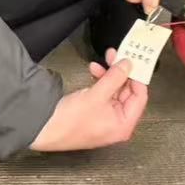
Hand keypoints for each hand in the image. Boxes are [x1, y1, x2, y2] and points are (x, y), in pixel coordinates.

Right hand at [29, 52, 148, 151]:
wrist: (43, 128)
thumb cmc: (69, 122)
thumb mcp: (96, 95)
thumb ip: (115, 78)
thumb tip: (127, 65)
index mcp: (124, 125)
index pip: (140, 96)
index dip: (137, 77)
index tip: (135, 60)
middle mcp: (117, 123)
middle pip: (128, 92)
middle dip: (122, 72)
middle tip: (118, 55)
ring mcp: (105, 118)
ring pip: (115, 90)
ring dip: (110, 74)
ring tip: (104, 60)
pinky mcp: (94, 112)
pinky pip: (104, 93)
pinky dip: (101, 81)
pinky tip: (94, 70)